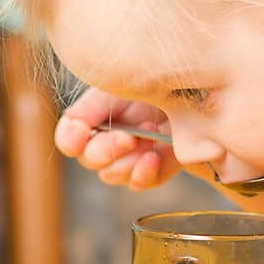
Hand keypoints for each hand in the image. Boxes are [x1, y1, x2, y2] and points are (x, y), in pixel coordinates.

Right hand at [54, 87, 179, 189]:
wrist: (194, 88)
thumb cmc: (156, 79)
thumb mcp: (122, 85)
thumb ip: (94, 105)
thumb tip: (74, 124)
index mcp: (94, 118)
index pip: (69, 139)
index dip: (70, 139)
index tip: (81, 131)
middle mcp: (107, 141)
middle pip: (89, 160)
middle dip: (105, 150)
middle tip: (127, 137)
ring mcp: (130, 159)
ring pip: (112, 175)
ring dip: (128, 159)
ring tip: (151, 131)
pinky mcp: (153, 171)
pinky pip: (140, 183)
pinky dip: (145, 172)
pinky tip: (155, 155)